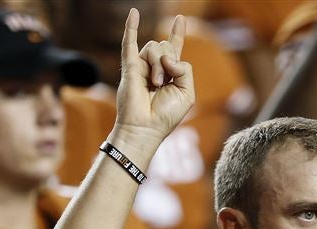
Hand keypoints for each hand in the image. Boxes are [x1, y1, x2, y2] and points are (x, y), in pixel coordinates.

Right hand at [113, 11, 194, 151]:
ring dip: (159, 66)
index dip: (177, 33)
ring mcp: (141, 66)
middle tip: (163, 83)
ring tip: (155, 84)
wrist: (145, 127)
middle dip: (170, 62)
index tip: (180, 19)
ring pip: (154, 47)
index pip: (174, 48)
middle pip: (166, 46)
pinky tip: (134, 12)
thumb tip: (167, 57)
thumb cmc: (166, 115)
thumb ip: (185, 70)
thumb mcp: (187, 93)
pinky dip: (131, 26)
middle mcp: (155, 67)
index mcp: (171, 73)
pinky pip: (128, 42)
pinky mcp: (129, 67)